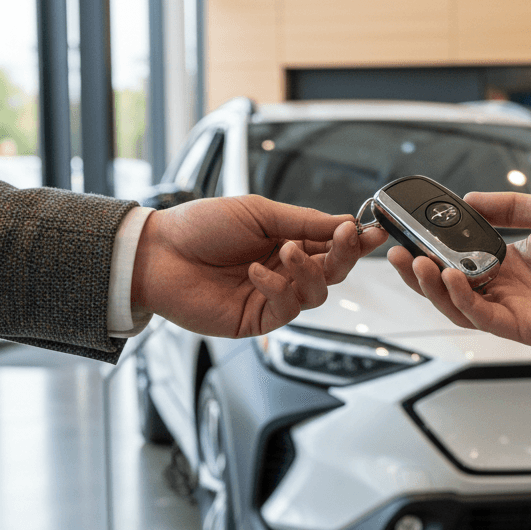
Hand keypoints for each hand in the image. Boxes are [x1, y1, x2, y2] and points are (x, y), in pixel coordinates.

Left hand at [131, 195, 386, 336]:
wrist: (158, 254)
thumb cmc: (198, 227)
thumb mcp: (258, 211)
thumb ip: (303, 220)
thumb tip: (344, 221)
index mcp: (287, 239)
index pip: (331, 243)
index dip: (354, 240)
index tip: (373, 231)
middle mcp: (284, 269)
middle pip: (332, 271)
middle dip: (344, 255)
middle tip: (346, 239)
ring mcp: (272, 295)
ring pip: (317, 293)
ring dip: (309, 271)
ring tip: (287, 250)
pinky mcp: (258, 318)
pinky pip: (286, 308)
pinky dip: (277, 287)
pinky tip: (256, 272)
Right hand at [388, 192, 530, 349]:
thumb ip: (508, 208)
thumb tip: (469, 200)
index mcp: (513, 264)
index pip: (459, 261)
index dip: (431, 252)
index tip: (407, 234)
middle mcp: (510, 290)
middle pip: (450, 288)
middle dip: (418, 274)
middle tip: (394, 254)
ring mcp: (518, 312)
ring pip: (461, 307)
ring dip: (433, 288)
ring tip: (414, 264)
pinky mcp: (530, 329)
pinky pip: (487, 319)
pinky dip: (465, 300)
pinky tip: (453, 276)